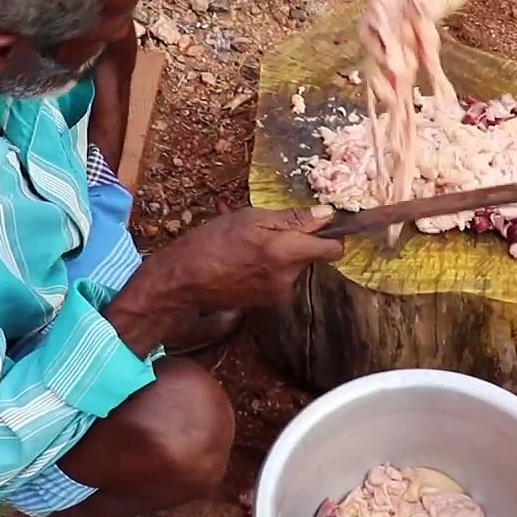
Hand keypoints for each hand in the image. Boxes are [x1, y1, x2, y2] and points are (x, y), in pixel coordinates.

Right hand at [140, 206, 344, 313]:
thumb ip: (293, 219)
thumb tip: (327, 214)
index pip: (334, 250)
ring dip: (277, 253)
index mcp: (288, 253)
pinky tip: (241, 259)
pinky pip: (276, 277)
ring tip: (246, 244)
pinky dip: (265, 266)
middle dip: (294, 241)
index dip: (331, 235)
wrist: (182, 282)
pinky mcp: (266, 302)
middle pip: (309, 256)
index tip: (320, 224)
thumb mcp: (250, 218)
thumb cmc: (211, 244)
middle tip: (263, 229)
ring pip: (291, 266)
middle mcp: (289, 278)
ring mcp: (278, 294)